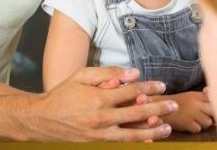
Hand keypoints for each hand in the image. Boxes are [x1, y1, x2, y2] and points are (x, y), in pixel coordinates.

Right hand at [29, 67, 176, 140]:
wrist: (43, 119)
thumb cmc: (63, 94)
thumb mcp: (81, 76)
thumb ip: (108, 73)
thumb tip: (133, 73)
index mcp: (99, 98)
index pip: (131, 92)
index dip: (148, 88)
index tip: (161, 86)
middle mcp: (102, 118)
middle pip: (138, 113)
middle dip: (158, 108)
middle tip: (173, 105)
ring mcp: (100, 134)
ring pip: (134, 135)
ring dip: (153, 130)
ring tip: (167, 127)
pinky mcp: (97, 143)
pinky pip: (122, 144)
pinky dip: (138, 142)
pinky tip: (149, 139)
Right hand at [154, 91, 213, 132]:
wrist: (156, 106)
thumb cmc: (176, 103)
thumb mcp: (190, 96)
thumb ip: (204, 97)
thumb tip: (212, 94)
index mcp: (196, 95)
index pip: (214, 99)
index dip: (216, 105)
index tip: (210, 108)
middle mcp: (195, 103)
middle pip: (215, 111)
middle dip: (213, 115)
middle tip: (206, 116)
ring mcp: (191, 113)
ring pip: (208, 122)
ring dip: (202, 123)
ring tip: (194, 120)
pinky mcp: (186, 122)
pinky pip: (198, 129)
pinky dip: (193, 128)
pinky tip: (187, 124)